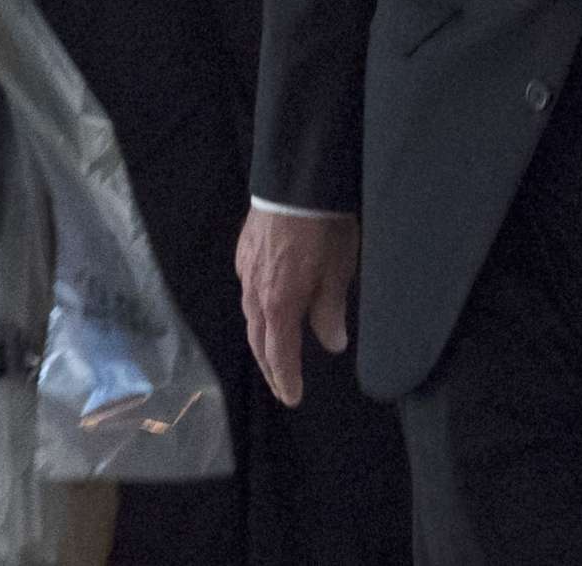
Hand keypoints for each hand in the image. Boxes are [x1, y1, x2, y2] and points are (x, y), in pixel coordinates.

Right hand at [235, 207, 357, 406]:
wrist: (296, 183)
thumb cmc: (322, 228)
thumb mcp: (338, 273)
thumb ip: (331, 312)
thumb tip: (332, 344)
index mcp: (278, 305)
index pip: (279, 355)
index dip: (286, 379)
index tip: (293, 398)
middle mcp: (254, 293)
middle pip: (258, 341)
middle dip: (270, 368)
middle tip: (282, 386)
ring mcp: (245, 270)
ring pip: (250, 316)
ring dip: (262, 340)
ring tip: (273, 353)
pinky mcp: (244, 251)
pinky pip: (247, 289)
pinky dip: (257, 309)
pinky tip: (266, 306)